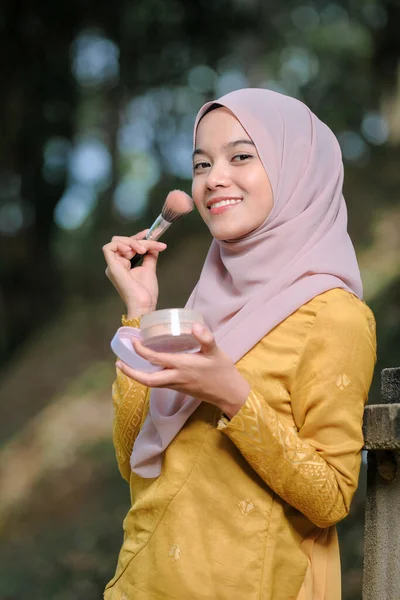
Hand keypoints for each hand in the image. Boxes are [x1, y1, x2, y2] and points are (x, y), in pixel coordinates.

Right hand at [102, 230, 166, 314]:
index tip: (149, 233)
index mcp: (122, 265)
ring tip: (143, 250)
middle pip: (122, 241)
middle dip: (138, 239)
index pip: (126, 245)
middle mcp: (115, 264)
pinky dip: (120, 245)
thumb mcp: (149, 268)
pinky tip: (131, 250)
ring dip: (132, 242)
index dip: (137, 237)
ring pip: (117, 242)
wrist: (144, 304)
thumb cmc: (146, 292)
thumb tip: (153, 246)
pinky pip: (108, 248)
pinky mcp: (111, 267)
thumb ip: (149, 256)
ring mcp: (112, 266)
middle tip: (151, 245)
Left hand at [115, 323, 250, 418]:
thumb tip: (194, 325)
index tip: (133, 341)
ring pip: (151, 383)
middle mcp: (176, 378)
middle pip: (146, 380)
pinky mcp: (180, 388)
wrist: (229, 394)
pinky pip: (159, 383)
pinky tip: (148, 368)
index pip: (155, 359)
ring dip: (137, 375)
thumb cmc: (223, 371)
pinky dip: (149, 376)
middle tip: (118, 362)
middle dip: (130, 372)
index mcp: (182, 366)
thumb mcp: (216, 352)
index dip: (141, 351)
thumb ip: (206, 338)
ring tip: (127, 364)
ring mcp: (177, 385)